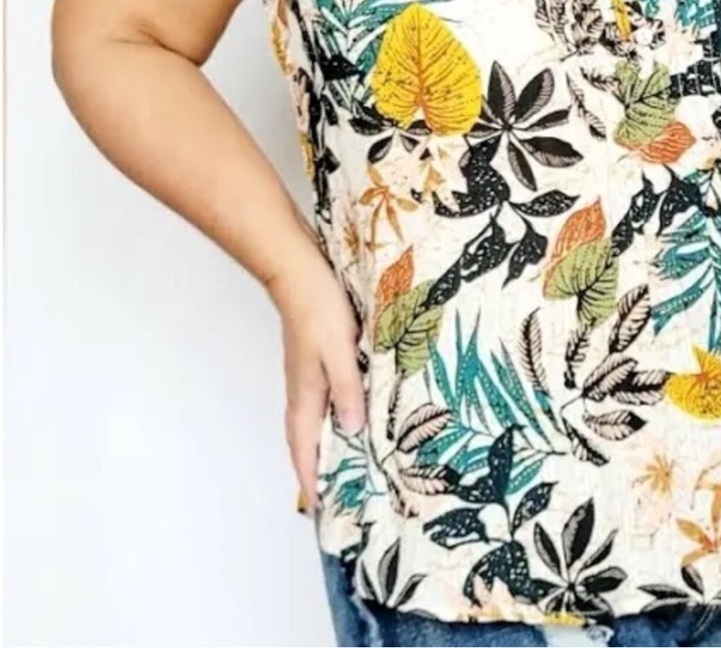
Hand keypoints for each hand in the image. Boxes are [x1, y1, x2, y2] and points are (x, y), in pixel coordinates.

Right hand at [266, 251, 366, 513]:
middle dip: (319, 471)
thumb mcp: (340, 352)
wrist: (300, 276)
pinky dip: (333, 421)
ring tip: (348, 468)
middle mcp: (302, 392)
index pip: (304, 449)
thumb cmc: (320, 312)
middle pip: (306, 442)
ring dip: (326, 447)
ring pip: (314, 423)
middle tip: (339, 498)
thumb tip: (353, 431)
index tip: (320, 511)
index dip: (311, 480)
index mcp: (306, 396)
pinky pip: (322, 404)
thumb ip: (347, 390)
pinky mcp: (314, 364)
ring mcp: (306, 378)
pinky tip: (351, 419)